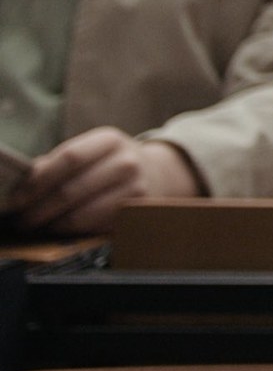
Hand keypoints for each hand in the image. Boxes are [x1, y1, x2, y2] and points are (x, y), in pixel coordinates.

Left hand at [12, 128, 198, 234]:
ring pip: (81, 214)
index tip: (16, 198)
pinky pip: (94, 227)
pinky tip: (60, 228)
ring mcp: (135, 188)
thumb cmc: (110, 164)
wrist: (157, 173)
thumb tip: (22, 181)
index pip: (68, 158)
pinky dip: (70, 231)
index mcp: (109, 140)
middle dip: (38, 209)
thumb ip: (58, 163)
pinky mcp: (135, 213)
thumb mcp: (91, 152)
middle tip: (21, 219)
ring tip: (36, 226)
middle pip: (71, 190)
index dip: (38, 181)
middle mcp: (126, 162)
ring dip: (52, 224)